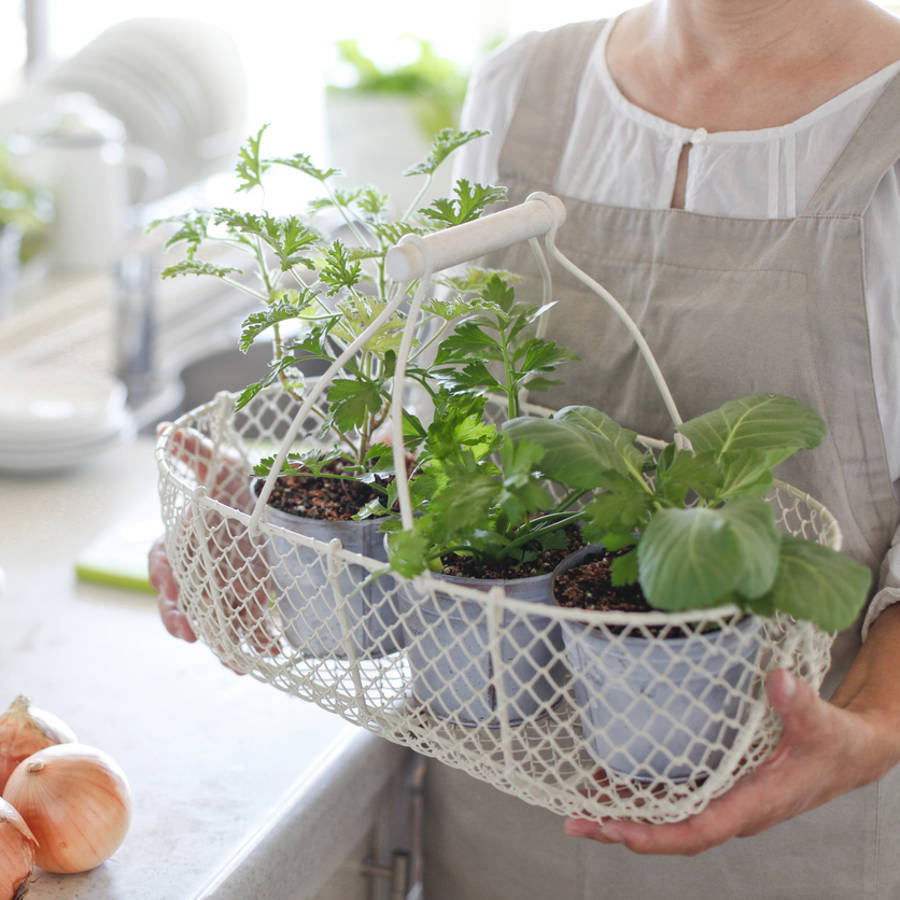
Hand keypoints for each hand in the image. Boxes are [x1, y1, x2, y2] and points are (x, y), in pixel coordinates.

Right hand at [148, 422, 277, 665]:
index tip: (168, 584)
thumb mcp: (215, 461)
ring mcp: (221, 586)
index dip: (162, 575)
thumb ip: (193, 449)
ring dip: (223, 641)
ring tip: (236, 663)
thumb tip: (168, 430)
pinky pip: (247, 621)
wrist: (253, 500)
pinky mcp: (247, 595)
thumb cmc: (227, 481)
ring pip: (214, 619)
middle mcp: (197, 569)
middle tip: (192, 635)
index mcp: (181, 541)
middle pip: (182, 600)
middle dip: (184, 619)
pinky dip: (257, 639)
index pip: (162, 561)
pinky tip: (271, 653)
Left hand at [564, 666, 896, 854]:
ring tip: (580, 802)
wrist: (847, 752)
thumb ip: (800, 704)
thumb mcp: (823, 723)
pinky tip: (612, 778)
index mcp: (754, 803)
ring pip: (667, 814)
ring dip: (624, 811)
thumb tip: (779, 681)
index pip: (699, 831)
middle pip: (670, 830)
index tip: (618, 830)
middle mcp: (732, 808)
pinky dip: (643, 790)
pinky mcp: (719, 783)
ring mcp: (722, 797)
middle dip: (622, 827)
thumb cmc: (835, 744)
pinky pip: (675, 794)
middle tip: (576, 820)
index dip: (656, 834)